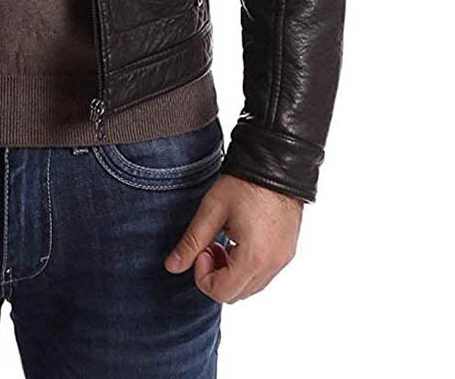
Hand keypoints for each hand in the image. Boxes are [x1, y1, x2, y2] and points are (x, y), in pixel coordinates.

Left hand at [164, 173, 303, 302]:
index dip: (202, 276)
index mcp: (254, 257)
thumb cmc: (244, 184)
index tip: (201, 249)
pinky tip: (237, 240)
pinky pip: (263, 274)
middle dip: (216, 275)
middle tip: (209, 246)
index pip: (222, 292)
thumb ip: (192, 242)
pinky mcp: (288, 252)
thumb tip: (172, 266)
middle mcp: (273, 265)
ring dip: (231, 272)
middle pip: (236, 294)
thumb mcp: (212, 210)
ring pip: (250, 287)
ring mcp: (283, 260)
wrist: (277, 166)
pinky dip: (246, 267)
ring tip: (223, 241)